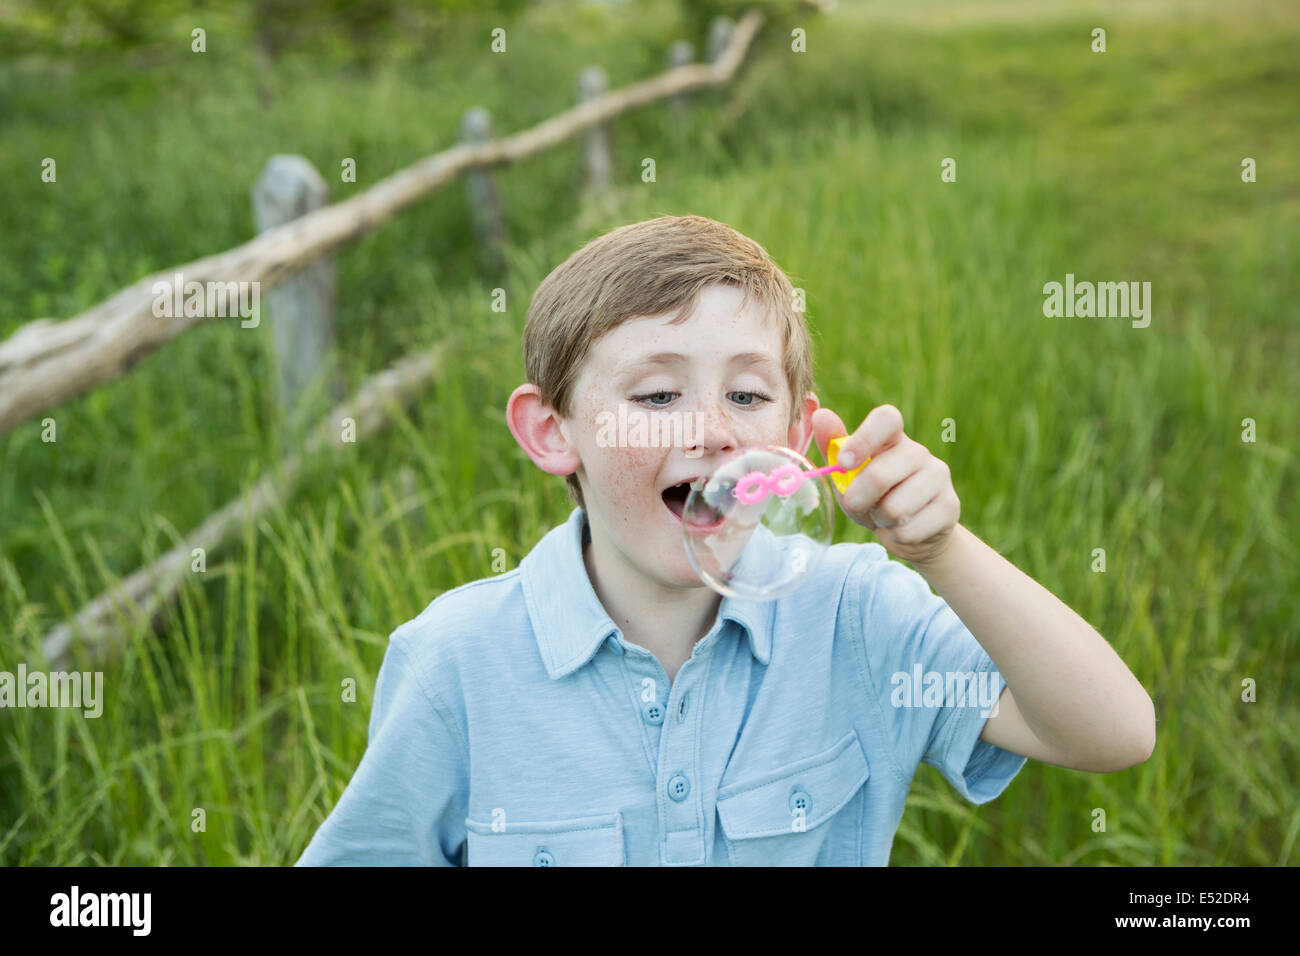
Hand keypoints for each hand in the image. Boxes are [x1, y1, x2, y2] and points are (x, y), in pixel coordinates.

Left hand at [811, 405, 959, 567]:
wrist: (908, 531)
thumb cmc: (872, 497)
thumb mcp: (849, 475)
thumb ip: (834, 447)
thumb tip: (820, 415)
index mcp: (892, 438)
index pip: (886, 419)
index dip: (863, 440)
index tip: (845, 463)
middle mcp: (919, 452)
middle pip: (880, 474)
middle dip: (858, 499)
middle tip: (858, 504)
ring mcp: (939, 476)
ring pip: (895, 508)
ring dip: (880, 520)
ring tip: (885, 515)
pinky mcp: (951, 506)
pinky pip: (910, 529)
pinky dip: (897, 536)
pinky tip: (903, 528)